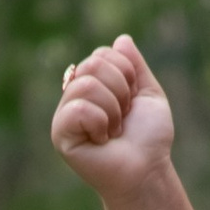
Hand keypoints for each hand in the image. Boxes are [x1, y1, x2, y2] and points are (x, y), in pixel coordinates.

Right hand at [50, 33, 174, 199]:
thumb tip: (121, 39)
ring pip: (86, 84)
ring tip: (113, 130)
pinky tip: (102, 140)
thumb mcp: (148, 94)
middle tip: (123, 117)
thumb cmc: (149, 138)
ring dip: (112, 108)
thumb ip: (135, 66)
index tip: (132, 102)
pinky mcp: (60, 134)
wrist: (147, 170)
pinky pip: (78, 108)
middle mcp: (74, 97)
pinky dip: (100, 121)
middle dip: (120, 89)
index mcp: (93, 86)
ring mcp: (64, 115)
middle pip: (93, 63)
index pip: (102, 54)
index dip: (126, 74)